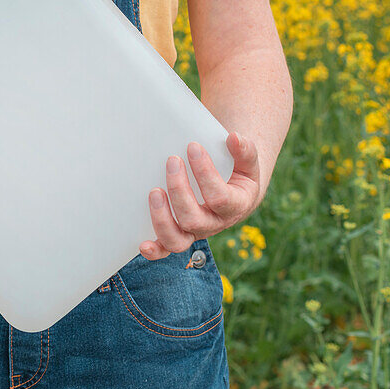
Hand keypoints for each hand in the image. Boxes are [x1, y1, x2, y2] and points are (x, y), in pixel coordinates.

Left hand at [140, 132, 261, 259]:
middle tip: (171, 160)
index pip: (219, 197)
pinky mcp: (179, 235)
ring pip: (177, 239)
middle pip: (193, 218)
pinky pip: (166, 249)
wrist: (234, 195)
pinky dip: (155, 250)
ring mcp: (194, 232)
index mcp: (235, 206)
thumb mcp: (247, 164)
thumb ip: (244, 151)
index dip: (205, 173)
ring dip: (162, 218)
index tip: (193, 146)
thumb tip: (233, 137)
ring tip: (154, 191)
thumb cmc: (236, 175)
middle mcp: (214, 224)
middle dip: (179, 190)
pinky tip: (142, 245)